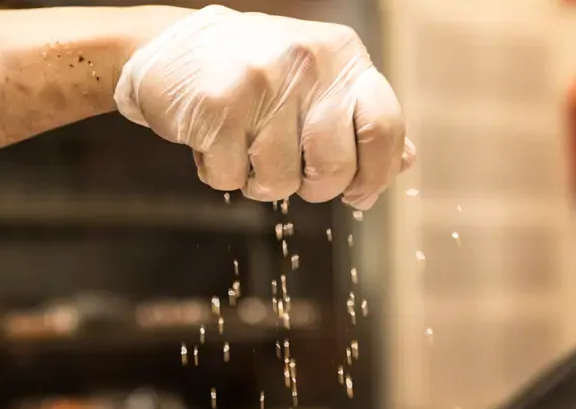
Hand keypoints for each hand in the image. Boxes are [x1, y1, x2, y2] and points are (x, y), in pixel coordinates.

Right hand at [115, 5, 414, 209]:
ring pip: (280, 182)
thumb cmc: (255, 76)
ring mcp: (262, 82)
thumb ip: (361, 121)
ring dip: (259, 181)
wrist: (169, 48)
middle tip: (292, 170)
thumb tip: (406, 161)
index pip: (384, 128)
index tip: (358, 193)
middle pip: (335, 168)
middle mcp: (308, 63)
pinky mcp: (217, 106)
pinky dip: (220, 174)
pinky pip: (230, 179)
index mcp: (342, 58)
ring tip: (244, 147)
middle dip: (314, 187)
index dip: (376, 174)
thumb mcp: (319, 84)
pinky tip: (213, 141)